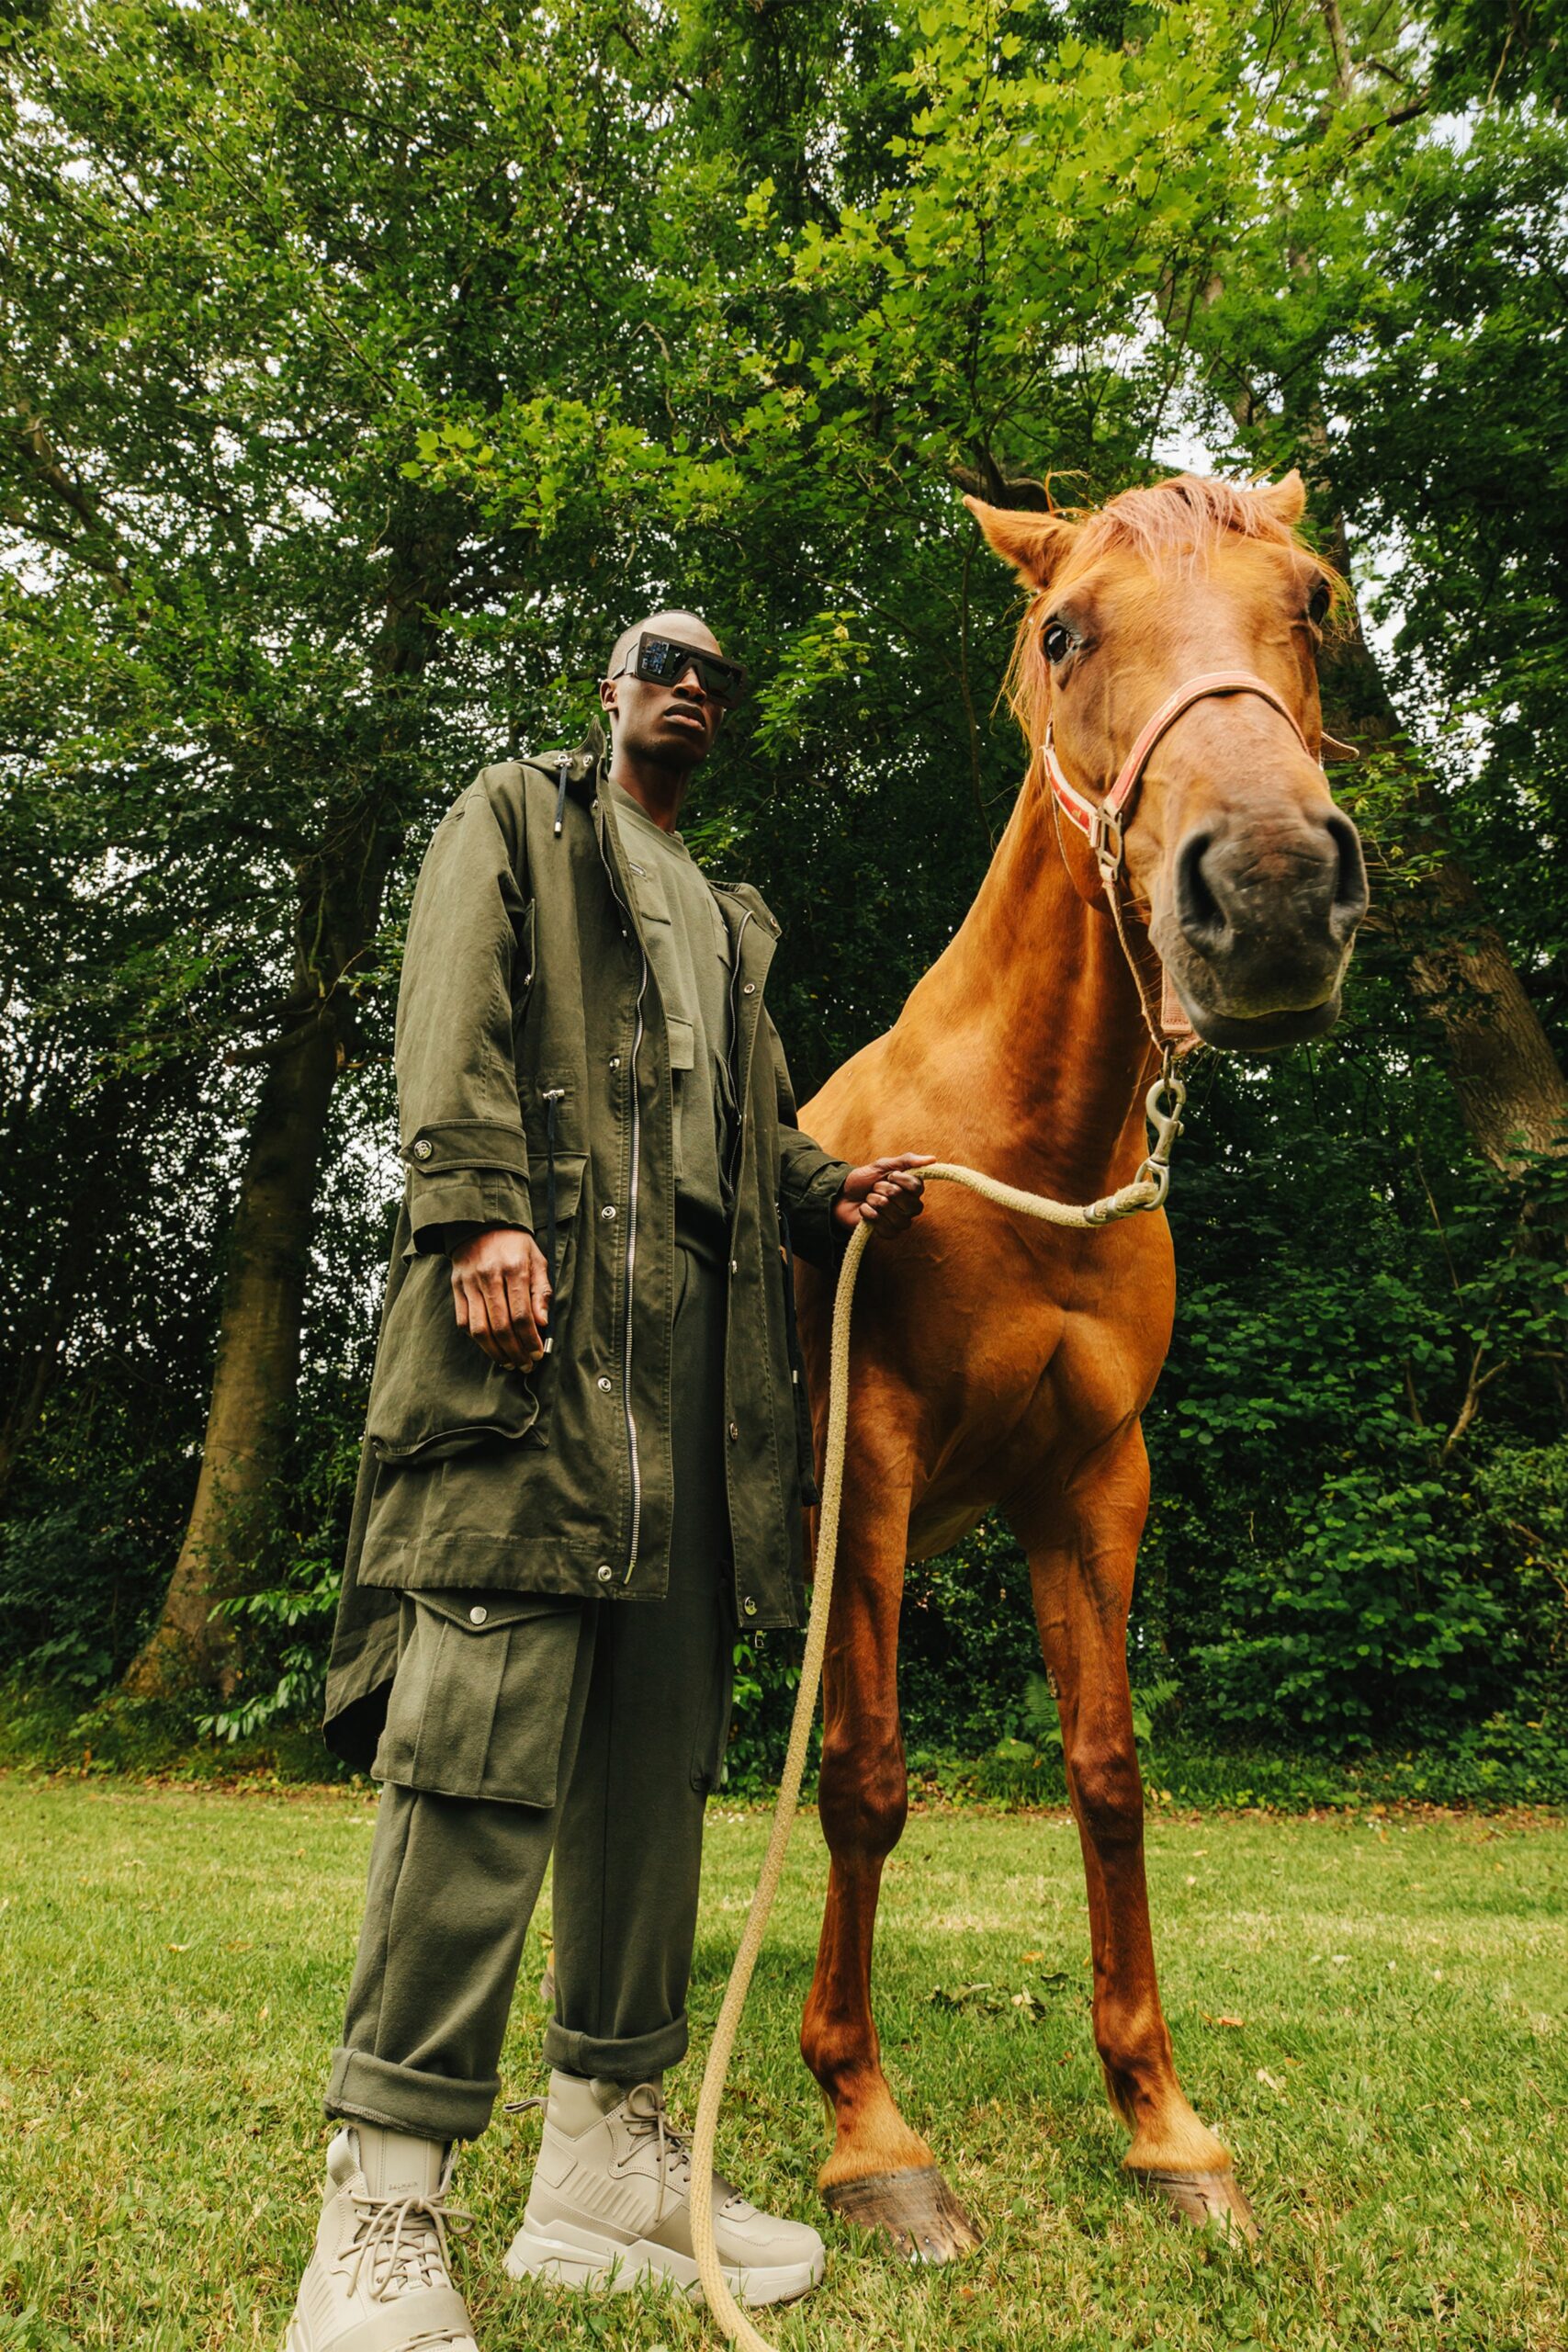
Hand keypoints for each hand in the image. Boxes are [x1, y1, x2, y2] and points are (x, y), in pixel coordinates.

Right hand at [449, 1225, 552, 1369]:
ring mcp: (469, 1283)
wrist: (480, 1222)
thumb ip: (542, 1291)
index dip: (530, 1339)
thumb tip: (543, 1323)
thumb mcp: (537, 1260)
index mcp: (514, 1268)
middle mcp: (489, 1276)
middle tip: (525, 1364)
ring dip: (495, 1352)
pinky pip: (463, 1321)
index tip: (538, 1353)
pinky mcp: (456, 1288)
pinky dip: (477, 1339)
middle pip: (500, 1326)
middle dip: (515, 1351)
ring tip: (508, 1362)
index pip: (521, 1314)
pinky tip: (490, 1347)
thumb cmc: (515, 1245)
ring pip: (479, 1328)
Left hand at [832, 1154, 934, 1239]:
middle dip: (884, 1191)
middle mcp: (910, 1207)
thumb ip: (907, 1161)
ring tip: (869, 1199)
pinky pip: (885, 1228)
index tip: (889, 1176)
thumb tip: (933, 1159)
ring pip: (895, 1216)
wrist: (842, 1194)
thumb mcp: (883, 1165)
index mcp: (912, 1190)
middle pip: (906, 1203)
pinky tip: (865, 1211)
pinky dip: (870, 1215)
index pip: (917, 1187)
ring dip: (875, 1203)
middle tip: (875, 1188)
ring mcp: (900, 1222)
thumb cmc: (864, 1179)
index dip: (900, 1180)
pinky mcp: (888, 1233)